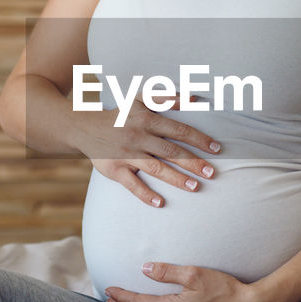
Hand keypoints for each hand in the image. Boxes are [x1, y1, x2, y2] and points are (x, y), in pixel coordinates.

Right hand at [77, 96, 220, 208]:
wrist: (84, 127)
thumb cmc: (119, 114)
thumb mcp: (140, 100)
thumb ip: (167, 98)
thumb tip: (194, 98)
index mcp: (147, 119)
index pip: (179, 130)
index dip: (199, 139)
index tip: (216, 149)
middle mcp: (138, 137)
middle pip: (171, 151)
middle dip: (193, 163)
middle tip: (212, 173)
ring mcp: (126, 154)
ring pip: (156, 168)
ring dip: (176, 178)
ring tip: (195, 187)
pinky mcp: (114, 170)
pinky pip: (132, 184)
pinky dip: (146, 194)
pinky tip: (161, 203)